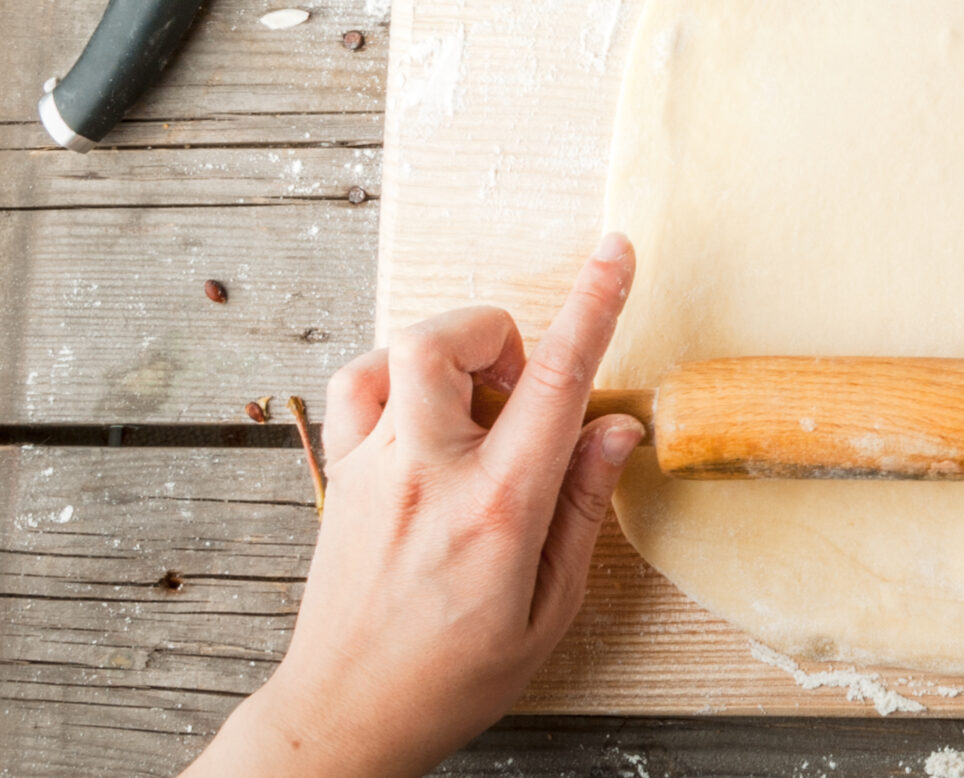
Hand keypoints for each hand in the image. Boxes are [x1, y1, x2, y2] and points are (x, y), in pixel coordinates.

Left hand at [186, 234, 643, 777]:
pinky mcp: (339, 479)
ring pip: (396, 352)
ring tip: (476, 407)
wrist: (342, 719)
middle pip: (448, 341)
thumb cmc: (452, 677)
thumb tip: (616, 428)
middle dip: (497, 333)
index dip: (593, 306)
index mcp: (497, 509)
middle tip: (521, 389)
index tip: (616, 253)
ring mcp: (371, 473)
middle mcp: (426, 476)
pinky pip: (358, 386)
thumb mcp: (549, 610)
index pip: (555, 382)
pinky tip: (425, 419)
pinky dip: (396, 377)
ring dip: (447, 354)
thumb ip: (582, 508)